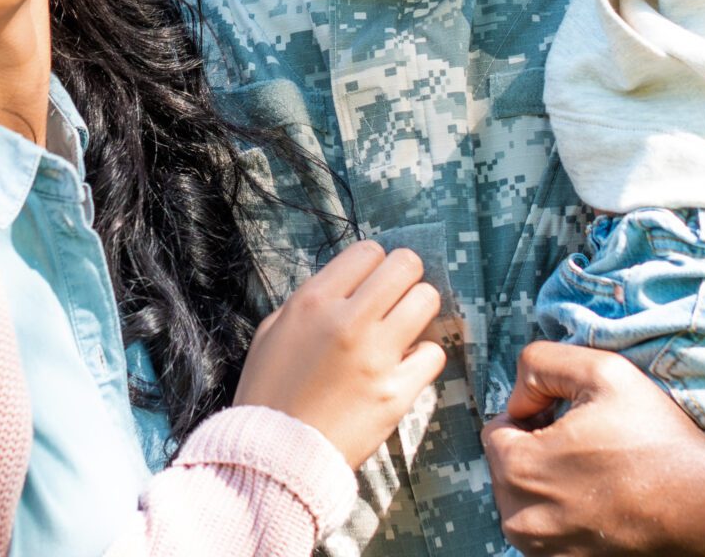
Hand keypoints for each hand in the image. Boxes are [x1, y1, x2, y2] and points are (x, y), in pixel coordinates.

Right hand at [233, 240, 446, 466]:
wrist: (275, 454)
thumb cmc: (270, 391)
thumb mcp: (274, 331)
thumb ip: (310, 302)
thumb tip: (348, 286)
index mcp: (314, 301)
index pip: (368, 251)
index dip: (373, 264)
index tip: (371, 282)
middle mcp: (348, 320)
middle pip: (405, 265)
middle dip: (405, 277)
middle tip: (396, 298)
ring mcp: (376, 356)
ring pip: (427, 300)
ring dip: (418, 311)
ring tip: (404, 328)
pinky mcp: (396, 391)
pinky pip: (434, 353)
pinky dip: (423, 357)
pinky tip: (405, 364)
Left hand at [482, 341, 704, 556]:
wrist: (704, 504)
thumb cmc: (655, 439)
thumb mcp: (602, 371)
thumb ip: (542, 363)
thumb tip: (520, 393)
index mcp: (517, 467)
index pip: (497, 429)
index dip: (531, 414)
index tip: (566, 415)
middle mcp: (520, 516)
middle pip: (508, 466)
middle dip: (536, 448)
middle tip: (584, 440)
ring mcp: (543, 547)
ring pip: (526, 500)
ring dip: (548, 482)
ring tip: (595, 470)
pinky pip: (548, 529)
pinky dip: (565, 512)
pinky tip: (601, 498)